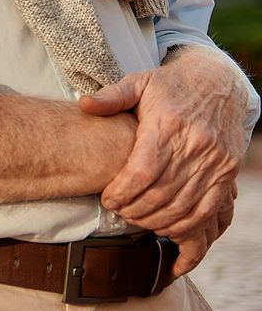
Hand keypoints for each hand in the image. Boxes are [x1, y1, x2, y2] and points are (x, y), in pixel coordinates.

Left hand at [79, 47, 250, 275]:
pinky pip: (208, 208)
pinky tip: (167, 228)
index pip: (143, 170)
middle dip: (135, 210)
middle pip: (161, 193)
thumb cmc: (169, 86)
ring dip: (157, 220)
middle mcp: (195, 145)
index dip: (123, 191)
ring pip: (184, 205)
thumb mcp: (138, 82)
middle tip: (118, 212)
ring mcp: (214, 161)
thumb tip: (84, 104)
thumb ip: (111, 96)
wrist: (216, 84)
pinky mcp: (227, 171)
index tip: (107, 200)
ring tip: (136, 220)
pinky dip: (186, 224)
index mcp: (168, 123)